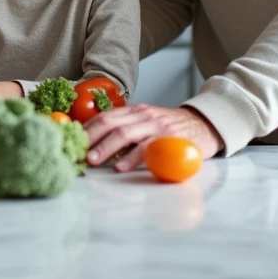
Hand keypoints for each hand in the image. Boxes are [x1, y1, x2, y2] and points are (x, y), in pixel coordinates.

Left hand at [85, 104, 223, 171]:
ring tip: (92, 161)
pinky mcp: (169, 140)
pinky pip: (147, 148)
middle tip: (77, 153)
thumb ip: (127, 129)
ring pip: (124, 134)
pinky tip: (120, 167)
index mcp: (134, 111)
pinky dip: (131, 158)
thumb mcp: (147, 123)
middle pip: (109, 123)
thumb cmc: (171, 129)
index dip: (86, 129)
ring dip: (105, 148)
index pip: (104, 116)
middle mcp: (143, 115)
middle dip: (90, 138)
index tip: (72, 142)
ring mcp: (156, 126)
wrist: (205, 125)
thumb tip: (96, 144)